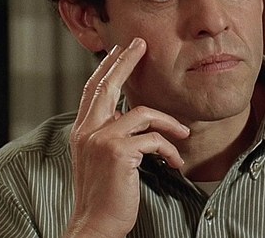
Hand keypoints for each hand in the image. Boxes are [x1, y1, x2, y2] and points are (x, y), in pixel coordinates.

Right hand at [64, 37, 190, 237]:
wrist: (96, 224)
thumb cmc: (105, 195)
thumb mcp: (103, 158)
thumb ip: (110, 133)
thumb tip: (127, 113)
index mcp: (82, 130)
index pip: (94, 89)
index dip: (108, 67)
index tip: (122, 49)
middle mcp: (87, 130)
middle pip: (108, 84)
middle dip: (126, 61)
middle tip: (141, 45)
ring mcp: (101, 139)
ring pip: (143, 114)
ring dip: (168, 124)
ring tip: (182, 135)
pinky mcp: (118, 152)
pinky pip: (153, 138)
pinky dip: (169, 149)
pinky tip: (174, 162)